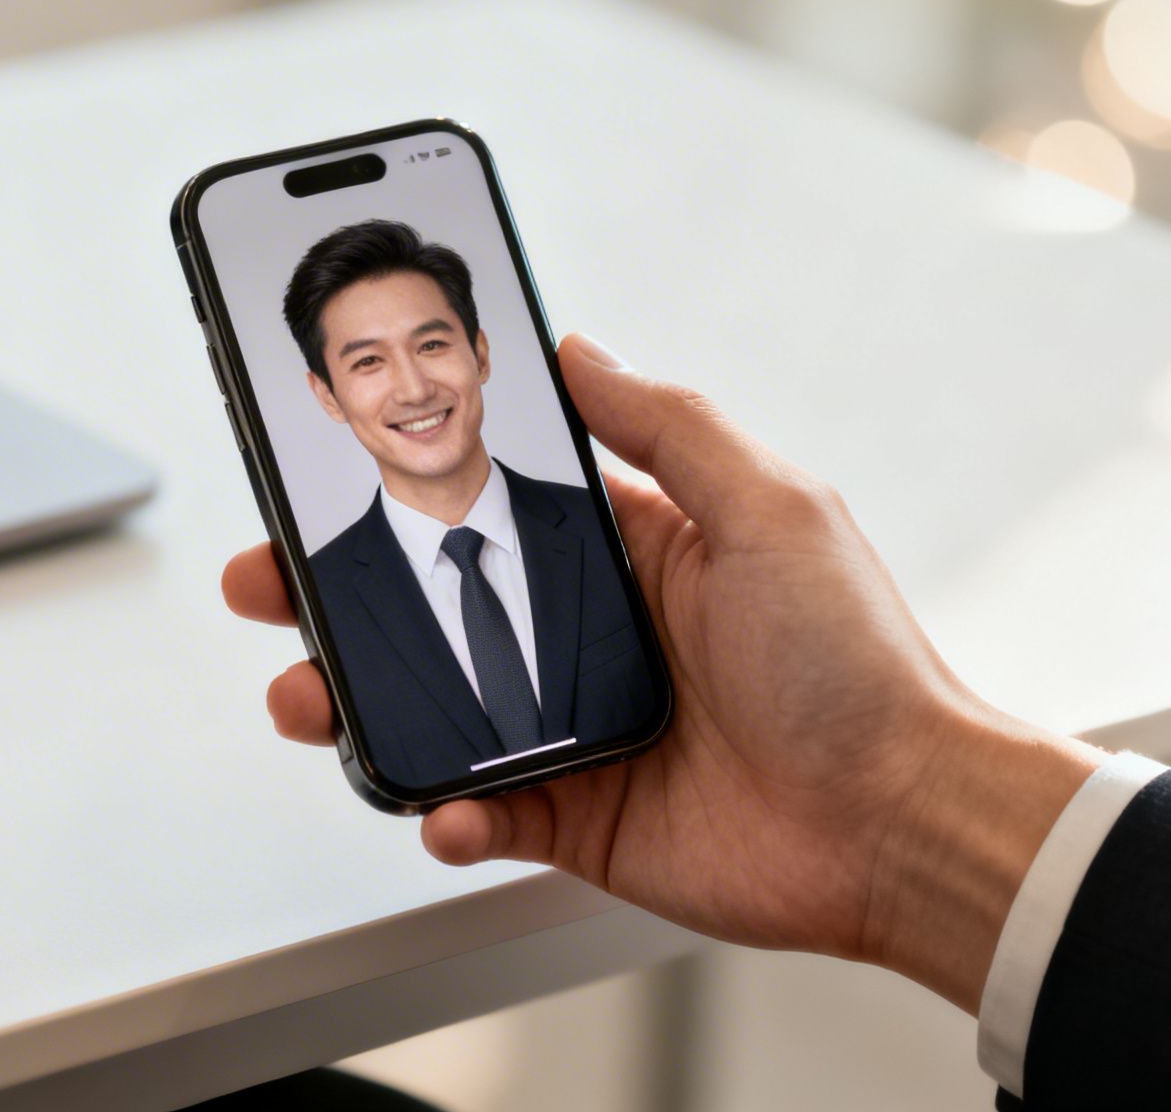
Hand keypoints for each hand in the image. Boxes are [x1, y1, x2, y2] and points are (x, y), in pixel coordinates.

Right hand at [224, 334, 1101, 1011]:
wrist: (900, 822)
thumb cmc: (858, 663)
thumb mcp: (769, 507)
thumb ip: (665, 426)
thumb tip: (577, 348)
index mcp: (635, 553)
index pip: (493, 505)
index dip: (408, 489)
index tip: (330, 473)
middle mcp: (595, 638)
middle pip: (437, 605)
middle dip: (343, 596)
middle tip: (270, 583)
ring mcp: (580, 730)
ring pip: (435, 712)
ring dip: (359, 707)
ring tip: (308, 699)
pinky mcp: (581, 818)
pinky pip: (486, 813)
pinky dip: (448, 814)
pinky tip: (442, 806)